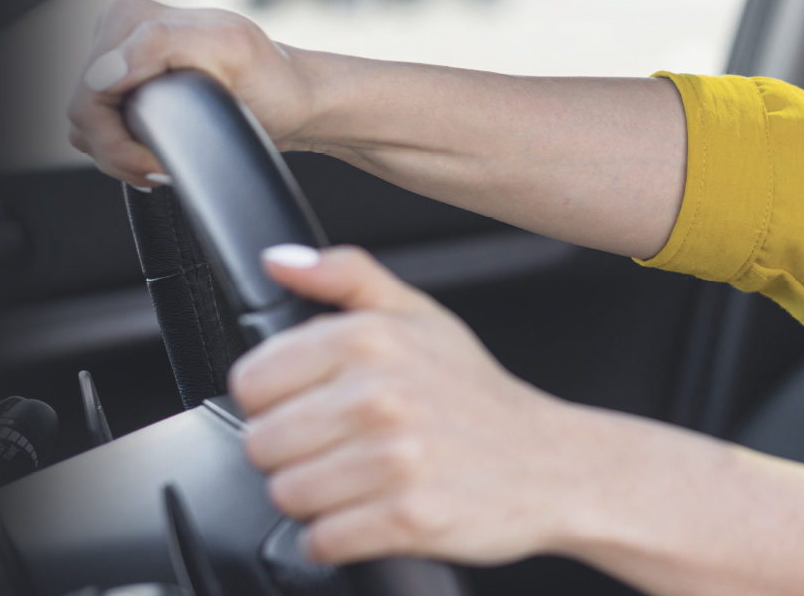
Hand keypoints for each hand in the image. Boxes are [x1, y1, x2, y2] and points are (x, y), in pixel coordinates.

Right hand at [68, 0, 318, 186]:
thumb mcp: (229, 50)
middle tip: (161, 169)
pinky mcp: (129, 88)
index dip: (115, 137)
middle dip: (119, 151)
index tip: (158, 159)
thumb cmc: (272, 78)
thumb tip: (103, 71)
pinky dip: (124, 152)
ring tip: (161, 165)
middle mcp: (121, 34)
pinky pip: (101, 130)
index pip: (88, 93)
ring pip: (88, 126)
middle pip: (84, 113)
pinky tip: (155, 158)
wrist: (294, 100)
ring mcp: (123, 62)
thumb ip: (160, 44)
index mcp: (133, 17)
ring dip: (121, 155)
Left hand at [231, 245, 586, 565]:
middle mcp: (382, 395)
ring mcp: (396, 459)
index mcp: (373, 339)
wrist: (551, 463)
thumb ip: (347, 277)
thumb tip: (277, 262)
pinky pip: (321, 540)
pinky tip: (373, 513)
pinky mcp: (407, 518)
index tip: (314, 405)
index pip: (252, 381)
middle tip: (345, 447)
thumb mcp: (422, 316)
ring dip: (316, 498)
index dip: (276, 399)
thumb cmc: (478, 396)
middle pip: (262, 445)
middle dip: (294, 454)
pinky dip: (338, 538)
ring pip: (287, 495)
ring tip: (361, 480)